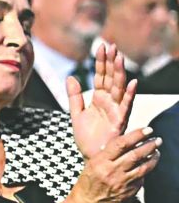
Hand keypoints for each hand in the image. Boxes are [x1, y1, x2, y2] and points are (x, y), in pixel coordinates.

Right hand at [63, 126, 161, 202]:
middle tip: (157, 139)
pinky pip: (142, 179)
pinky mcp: (130, 192)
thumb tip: (122, 143)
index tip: (147, 130)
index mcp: (100, 161)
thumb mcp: (92, 165)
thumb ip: (106, 154)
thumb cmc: (86, 185)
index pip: (121, 143)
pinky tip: (147, 167)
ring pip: (144, 167)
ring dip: (153, 158)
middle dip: (149, 145)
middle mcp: (112, 171)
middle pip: (136, 154)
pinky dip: (146, 172)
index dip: (136, 135)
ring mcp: (122, 182)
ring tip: (157, 152)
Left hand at [69, 42, 134, 157]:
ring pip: (118, 88)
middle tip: (112, 46)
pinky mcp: (120, 121)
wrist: (92, 157)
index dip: (100, 62)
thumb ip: (74, 96)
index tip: (101, 47)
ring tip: (120, 58)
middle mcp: (109, 102)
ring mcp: (116, 110)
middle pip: (110, 78)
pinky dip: (129, 95)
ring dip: (119, 74)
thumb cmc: (87, 138)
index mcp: (99, 99)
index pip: (100, 76)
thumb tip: (71, 77)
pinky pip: (126, 106)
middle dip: (111, 62)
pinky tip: (132, 83)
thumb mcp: (76, 114)